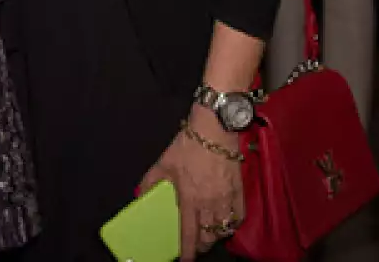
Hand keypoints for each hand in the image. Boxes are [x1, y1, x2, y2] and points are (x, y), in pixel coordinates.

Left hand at [137, 108, 244, 260]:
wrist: (214, 129)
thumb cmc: (187, 146)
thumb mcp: (163, 163)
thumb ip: (150, 182)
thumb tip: (139, 195)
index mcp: (190, 199)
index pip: (189, 234)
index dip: (188, 251)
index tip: (185, 260)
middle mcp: (209, 204)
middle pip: (209, 236)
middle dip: (202, 244)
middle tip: (196, 243)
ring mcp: (226, 199)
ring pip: (224, 229)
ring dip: (216, 235)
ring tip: (210, 233)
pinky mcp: (239, 191)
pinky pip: (239, 216)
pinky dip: (232, 223)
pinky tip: (226, 221)